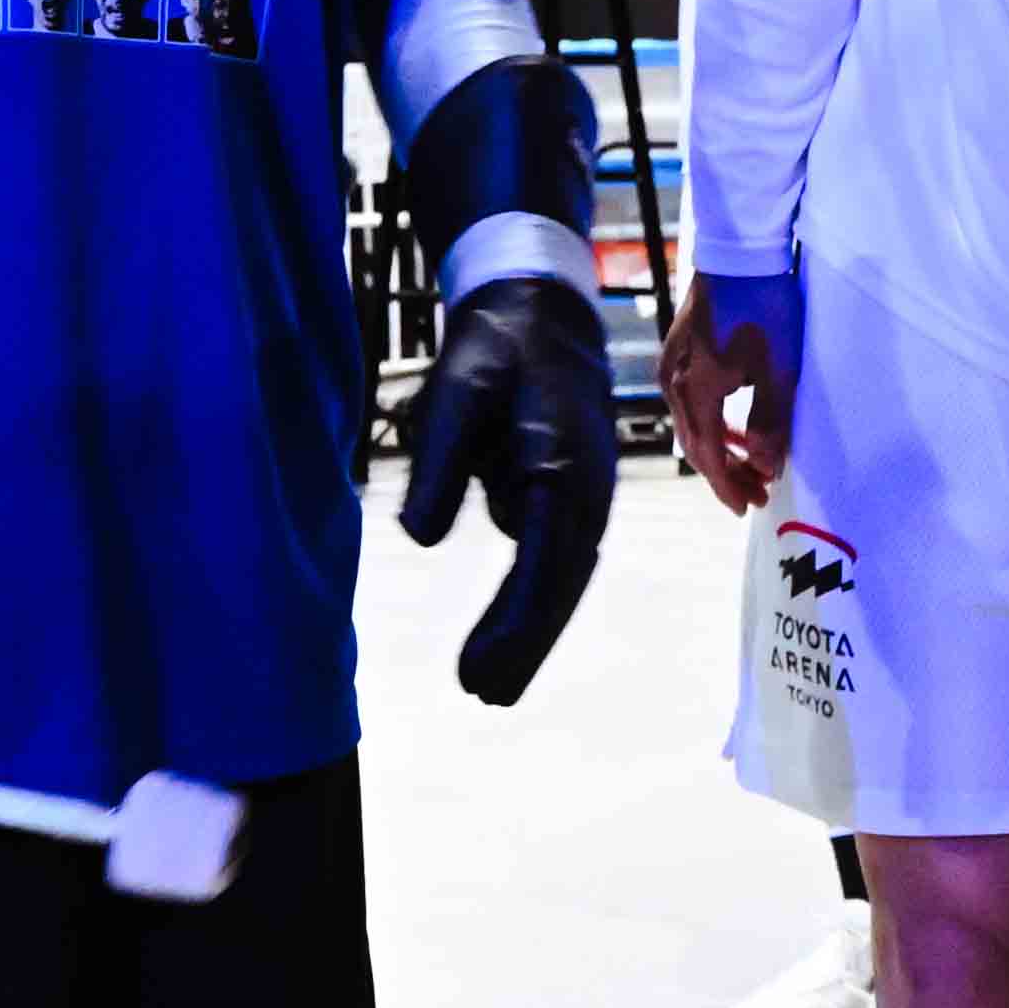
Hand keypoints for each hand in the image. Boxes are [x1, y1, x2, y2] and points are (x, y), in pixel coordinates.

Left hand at [395, 266, 618, 704]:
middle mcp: (587, 490)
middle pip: (561, 584)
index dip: (514, 625)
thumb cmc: (495, 349)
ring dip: (533, 632)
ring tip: (492, 687)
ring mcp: (587, 495)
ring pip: (562, 578)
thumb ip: (437, 464)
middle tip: (484, 697)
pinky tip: (506, 635)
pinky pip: (556, 560)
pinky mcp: (572, 495)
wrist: (541, 311)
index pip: (542, 563)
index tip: (477, 671)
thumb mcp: (454, 393)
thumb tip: (420, 539)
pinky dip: (536, 601)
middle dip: (526, 645)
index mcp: (561, 466)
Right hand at [670, 264, 802, 515]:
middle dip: (727, 473)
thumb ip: (771, 421)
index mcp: (697, 390)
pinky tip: (736, 429)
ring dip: (722, 449)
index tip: (748, 506)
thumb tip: (765, 466)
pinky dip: (715, 422)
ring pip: (694, 424)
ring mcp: (672, 366)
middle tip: (757, 493)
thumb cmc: (764, 307)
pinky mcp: (679, 352)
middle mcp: (675, 382)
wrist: (740, 253)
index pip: (708, 454)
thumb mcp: (778, 368)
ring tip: (753, 466)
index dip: (728, 485)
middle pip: (697, 444)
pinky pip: (692, 403)